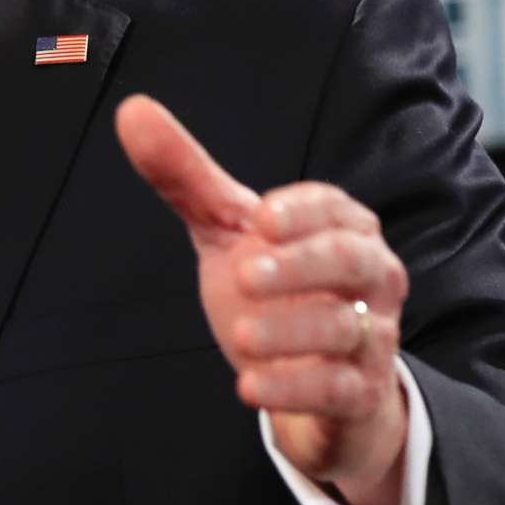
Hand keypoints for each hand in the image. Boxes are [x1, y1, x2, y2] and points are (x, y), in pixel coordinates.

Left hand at [113, 94, 409, 504]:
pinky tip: (249, 385)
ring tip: (240, 337)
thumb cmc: (275, 291)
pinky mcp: (360, 393)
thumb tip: (132, 111)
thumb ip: (187, 178)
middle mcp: (370, 277)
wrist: (313, 386)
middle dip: (303, 265)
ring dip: (292, 330)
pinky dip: (296, 387)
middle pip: (352, 260)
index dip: (302, 211)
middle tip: (245, 274)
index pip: (334, 208)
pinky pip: (341, 389)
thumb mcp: (228, 233)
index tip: (260, 218)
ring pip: (349, 328)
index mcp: (342, 227)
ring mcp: (372, 336)